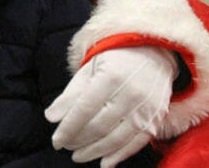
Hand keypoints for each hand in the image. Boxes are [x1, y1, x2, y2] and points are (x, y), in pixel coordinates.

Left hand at [45, 46, 175, 166]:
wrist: (153, 52)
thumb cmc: (114, 61)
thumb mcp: (89, 69)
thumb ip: (70, 94)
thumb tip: (51, 117)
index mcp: (111, 77)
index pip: (84, 109)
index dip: (68, 128)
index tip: (56, 140)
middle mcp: (131, 93)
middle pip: (100, 126)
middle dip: (79, 140)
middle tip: (65, 146)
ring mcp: (146, 107)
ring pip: (117, 138)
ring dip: (95, 151)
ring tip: (78, 156)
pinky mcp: (156, 118)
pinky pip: (136, 142)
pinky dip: (119, 155)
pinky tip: (104, 163)